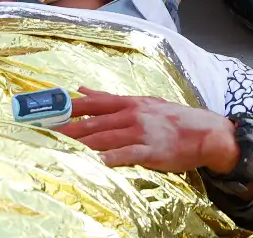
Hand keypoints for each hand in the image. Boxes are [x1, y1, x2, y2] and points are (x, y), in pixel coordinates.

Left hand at [64, 89, 241, 173]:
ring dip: (83, 143)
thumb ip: (111, 98)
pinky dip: (112, 158)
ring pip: (106, 138)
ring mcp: (142, 133)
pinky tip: (98, 162)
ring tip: (62, 147)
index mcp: (130, 103)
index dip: (71, 108)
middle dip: (69, 129)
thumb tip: (82, 89)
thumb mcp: (143, 102)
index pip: (94, 103)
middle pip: (95, 122)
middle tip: (47, 133)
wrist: (206, 132)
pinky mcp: (152, 151)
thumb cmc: (173, 118)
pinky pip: (128, 154)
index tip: (50, 112)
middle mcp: (133, 115)